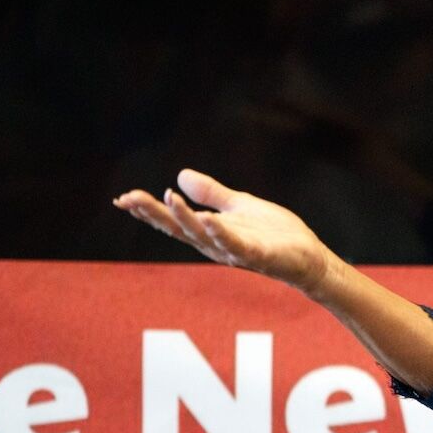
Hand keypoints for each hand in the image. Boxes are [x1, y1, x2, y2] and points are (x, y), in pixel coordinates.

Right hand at [113, 170, 336, 294]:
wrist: (309, 256)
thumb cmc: (275, 235)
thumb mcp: (239, 206)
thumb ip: (211, 194)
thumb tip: (180, 175)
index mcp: (210, 232)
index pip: (173, 221)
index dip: (149, 210)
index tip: (123, 198)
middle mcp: (216, 245)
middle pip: (179, 229)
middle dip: (154, 214)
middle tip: (129, 199)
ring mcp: (236, 252)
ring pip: (203, 236)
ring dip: (184, 217)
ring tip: (166, 197)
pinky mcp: (258, 255)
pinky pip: (236, 245)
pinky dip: (222, 233)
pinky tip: (209, 220)